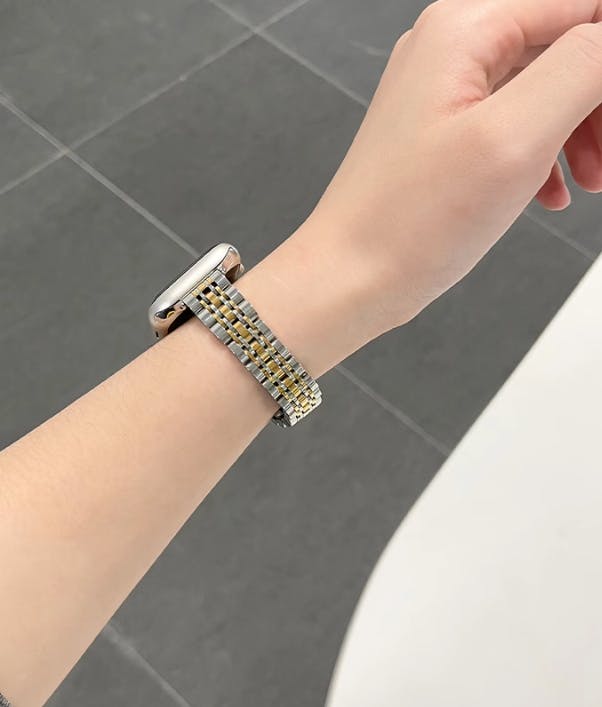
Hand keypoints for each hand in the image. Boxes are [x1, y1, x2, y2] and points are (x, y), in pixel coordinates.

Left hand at [310, 0, 601, 330]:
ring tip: (589, 178)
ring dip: (577, 132)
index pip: (579, 8)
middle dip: (596, 102)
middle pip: (563, 47)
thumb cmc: (407, 223)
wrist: (350, 279)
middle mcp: (448, 52)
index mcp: (464, 30)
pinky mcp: (441, 140)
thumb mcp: (515, 136)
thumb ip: (582, 67)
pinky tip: (549, 193)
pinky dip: (542, 156)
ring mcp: (441, 97)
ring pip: (541, 91)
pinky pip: (512, 128)